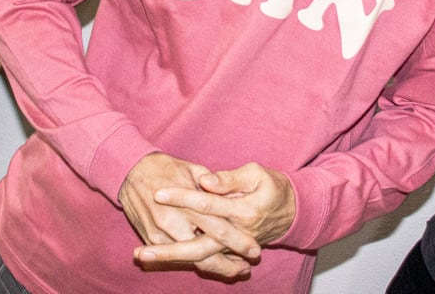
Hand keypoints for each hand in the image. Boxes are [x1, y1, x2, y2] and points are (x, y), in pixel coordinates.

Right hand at [121, 153, 256, 278]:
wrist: (130, 171)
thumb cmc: (165, 167)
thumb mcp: (191, 169)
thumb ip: (212, 184)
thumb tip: (230, 197)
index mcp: (185, 202)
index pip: (216, 227)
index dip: (237, 240)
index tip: (255, 248)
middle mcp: (171, 222)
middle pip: (204, 251)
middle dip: (228, 264)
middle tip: (247, 268)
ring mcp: (159, 234)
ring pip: (191, 260)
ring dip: (215, 267)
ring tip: (237, 270)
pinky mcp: (151, 240)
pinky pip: (177, 258)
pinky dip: (196, 262)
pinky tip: (214, 264)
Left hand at [147, 162, 295, 251]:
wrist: (295, 212)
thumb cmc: (273, 187)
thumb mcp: (257, 174)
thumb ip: (230, 179)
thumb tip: (205, 181)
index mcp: (243, 211)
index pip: (206, 205)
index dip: (182, 198)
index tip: (158, 192)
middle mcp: (236, 234)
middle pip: (198, 246)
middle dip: (167, 250)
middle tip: (140, 251)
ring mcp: (233, 246)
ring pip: (200, 258)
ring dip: (171, 258)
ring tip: (142, 256)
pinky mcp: (231, 251)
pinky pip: (206, 261)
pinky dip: (184, 261)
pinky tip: (161, 258)